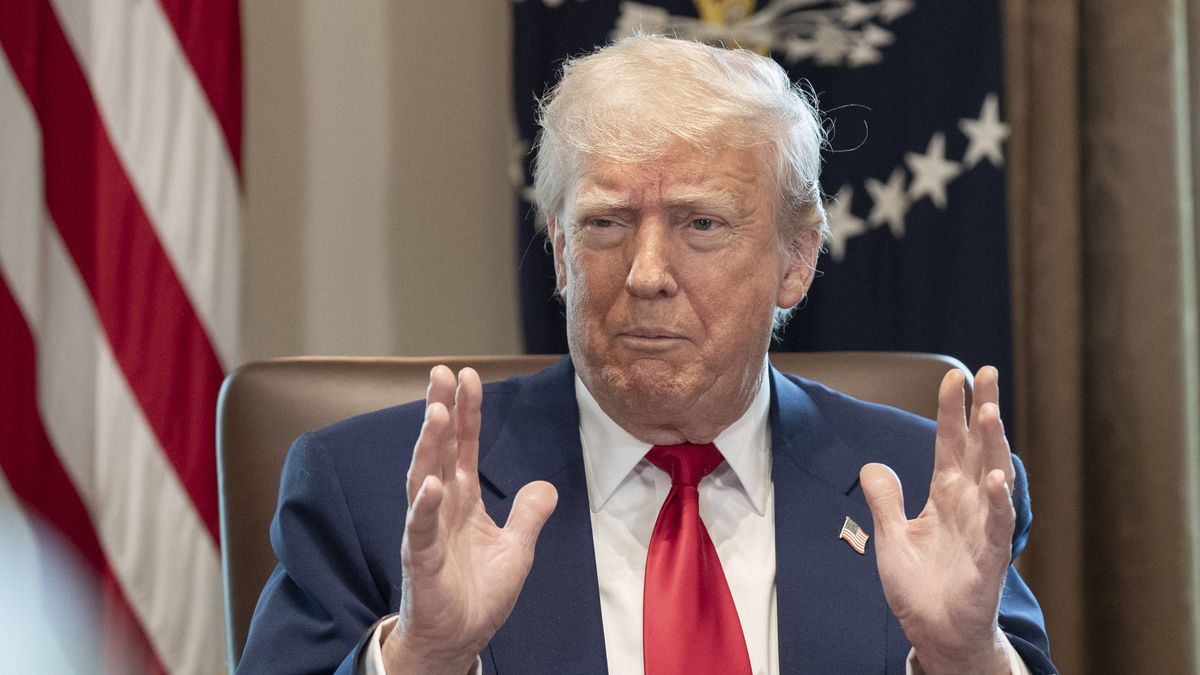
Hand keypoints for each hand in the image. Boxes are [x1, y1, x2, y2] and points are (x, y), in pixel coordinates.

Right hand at [381, 366, 557, 674]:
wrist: (458, 639)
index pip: (464, 447)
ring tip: (438, 412)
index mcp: (463, 500)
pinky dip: (424, 506)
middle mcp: (441, 507)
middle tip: (440, 373)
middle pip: (440, 450)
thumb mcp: (517, 549)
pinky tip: (432, 484)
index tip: (467, 375)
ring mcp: (427, 531)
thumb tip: (545, 486)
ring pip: (424, 479)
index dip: (468, 412)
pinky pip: (419, 529)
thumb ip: (528, 514)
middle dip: (441, 410)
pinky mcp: (421, 560)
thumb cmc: (479, 594)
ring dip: (430, 446)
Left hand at [860, 366, 1014, 674]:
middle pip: (978, 449)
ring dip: (992, 445)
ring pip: (992, 478)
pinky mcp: (989, 559)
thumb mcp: (890, 536)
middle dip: (983, 410)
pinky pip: (997, 526)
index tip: (954, 376)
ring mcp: (982, 528)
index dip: (952, 411)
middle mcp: (968, 505)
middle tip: (988, 372)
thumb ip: (884, 500)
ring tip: (989, 412)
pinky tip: (997, 478)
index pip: (949, 444)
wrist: (934, 632)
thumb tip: (873, 465)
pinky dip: (999, 502)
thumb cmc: (919, 586)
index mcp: (945, 496)